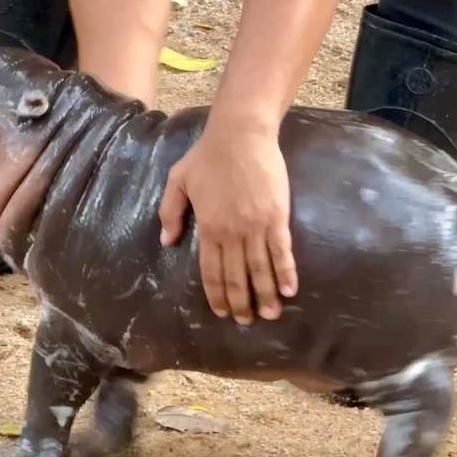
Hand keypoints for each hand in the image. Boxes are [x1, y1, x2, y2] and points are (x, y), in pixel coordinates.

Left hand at [158, 117, 297, 323]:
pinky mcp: (277, 217)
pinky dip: (285, 272)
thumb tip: (167, 242)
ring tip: (270, 314)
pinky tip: (289, 290)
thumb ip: (170, 212)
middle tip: (247, 321)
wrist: (240, 135)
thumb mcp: (178, 181)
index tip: (221, 312)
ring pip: (260, 270)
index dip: (217, 295)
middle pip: (237, 277)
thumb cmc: (208, 155)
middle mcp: (231, 234)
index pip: (211, 271)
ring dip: (266, 295)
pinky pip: (282, 251)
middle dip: (241, 303)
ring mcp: (256, 227)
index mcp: (207, 228)